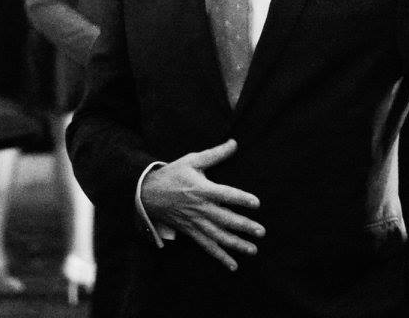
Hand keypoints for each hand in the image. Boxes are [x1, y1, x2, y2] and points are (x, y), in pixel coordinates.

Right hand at [140, 139, 263, 270]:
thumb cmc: (172, 174)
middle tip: (261, 232)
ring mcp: (195, 222)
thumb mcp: (192, 160)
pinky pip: (206, 246)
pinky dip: (219, 256)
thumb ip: (215, 154)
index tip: (256, 203)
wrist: (147, 193)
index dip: (240, 198)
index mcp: (202, 189)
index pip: (225, 194)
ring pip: (218, 236)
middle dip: (244, 226)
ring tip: (253, 250)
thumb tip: (234, 143)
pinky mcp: (190, 231)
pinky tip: (233, 265)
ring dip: (236, 244)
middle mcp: (200, 208)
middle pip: (225, 219)